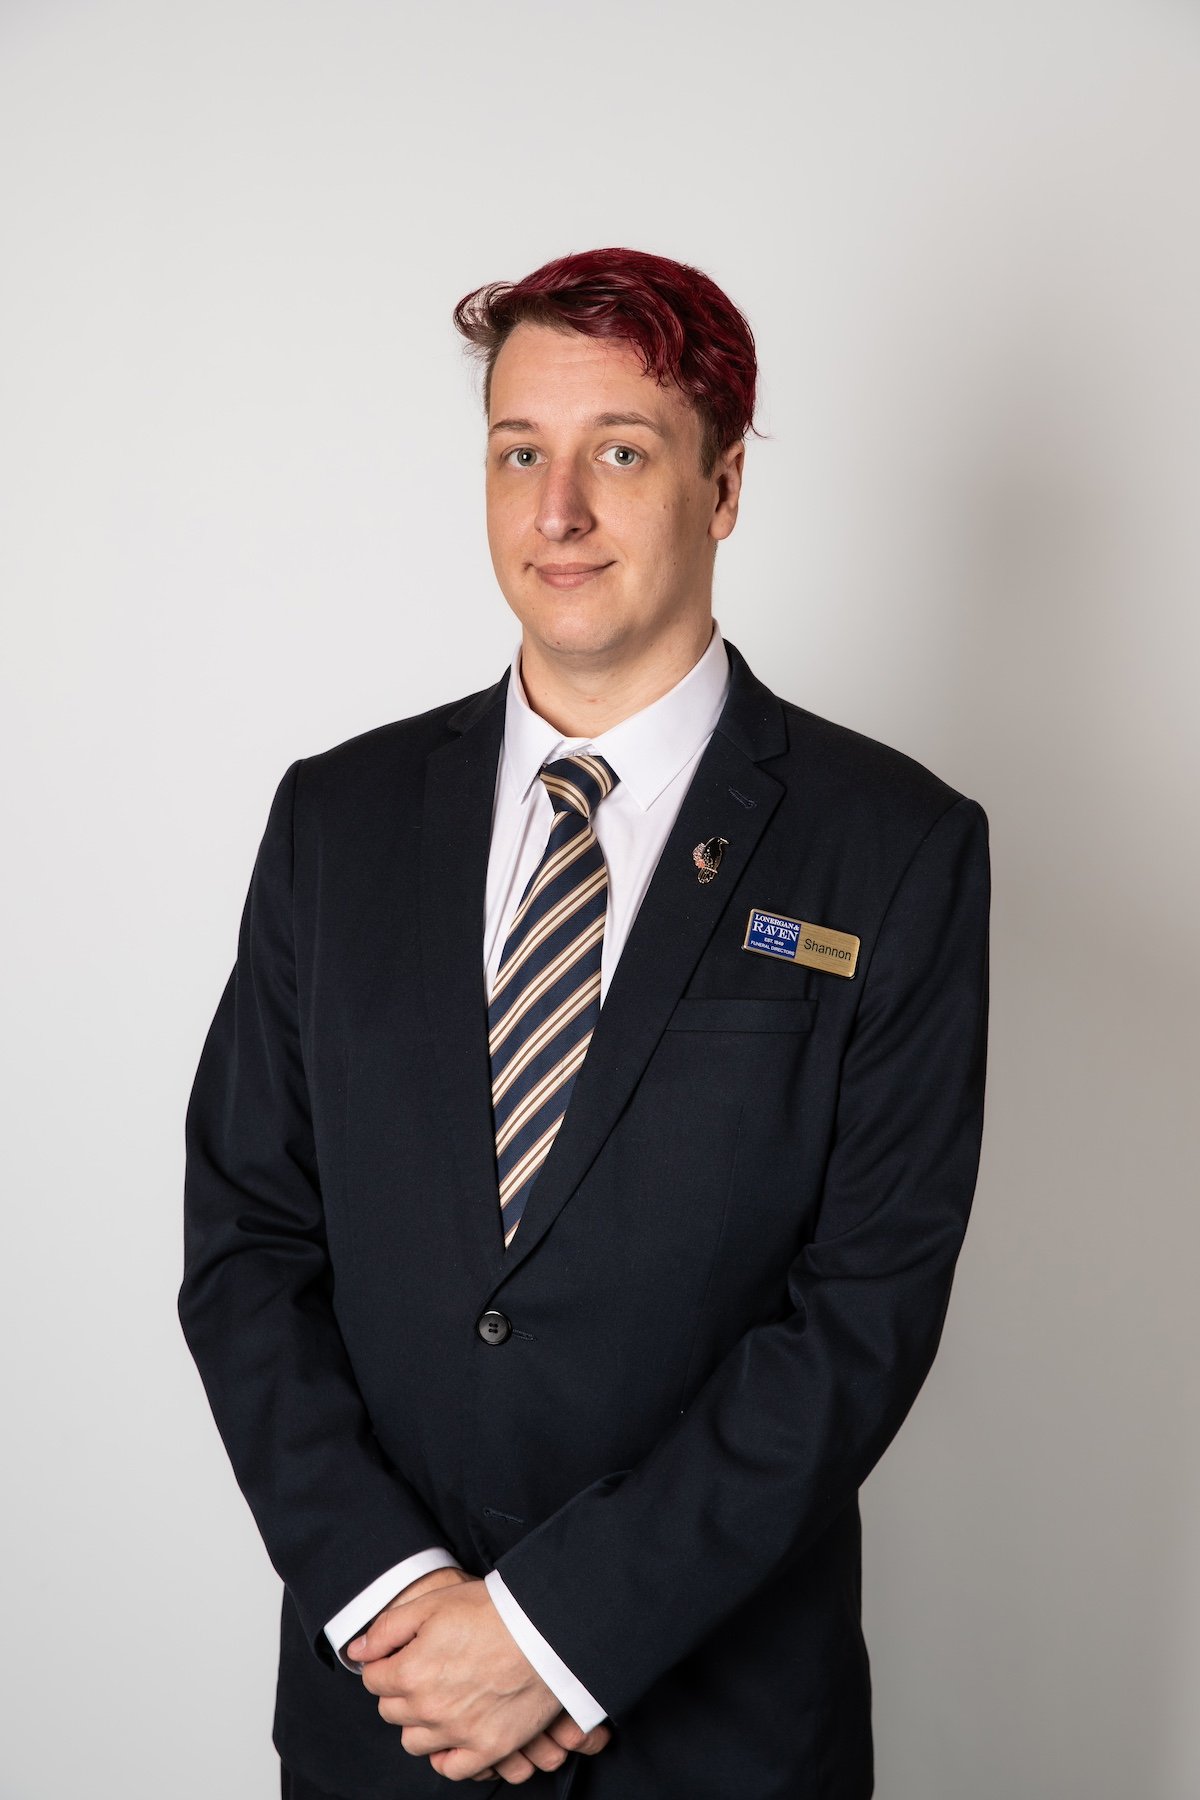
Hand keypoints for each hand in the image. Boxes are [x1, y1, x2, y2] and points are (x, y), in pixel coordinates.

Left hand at [348, 1572, 611, 1780]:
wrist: (546, 1630)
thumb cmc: (492, 1611)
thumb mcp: (433, 1603)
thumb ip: (388, 1629)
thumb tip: (357, 1651)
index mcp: (410, 1673)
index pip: (373, 1680)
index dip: (384, 1663)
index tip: (400, 1654)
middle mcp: (429, 1710)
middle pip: (391, 1711)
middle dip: (399, 1691)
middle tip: (423, 1670)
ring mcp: (459, 1733)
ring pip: (414, 1742)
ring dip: (419, 1722)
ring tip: (439, 1698)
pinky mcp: (488, 1748)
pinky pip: (451, 1768)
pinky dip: (446, 1754)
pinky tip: (453, 1732)